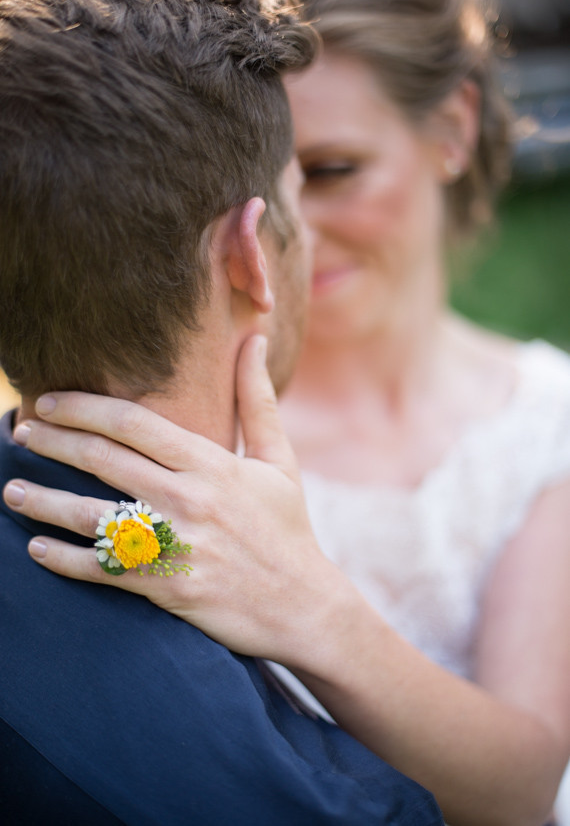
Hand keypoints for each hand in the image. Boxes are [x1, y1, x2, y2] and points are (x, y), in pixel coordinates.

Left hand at [4, 336, 348, 663]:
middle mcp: (189, 500)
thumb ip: (256, 399)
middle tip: (20, 432)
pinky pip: (104, 571)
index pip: (134, 423)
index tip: (49, 401)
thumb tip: (252, 338)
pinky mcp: (166, 588)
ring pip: (93, 517)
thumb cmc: (286, 527)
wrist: (302, 605)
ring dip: (45, 501)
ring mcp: (175, 545)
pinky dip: (66, 561)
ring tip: (12, 489)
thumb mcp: (277, 459)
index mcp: (211, 465)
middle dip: (54, 442)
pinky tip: (37, 549)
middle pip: (104, 461)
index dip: (84, 407)